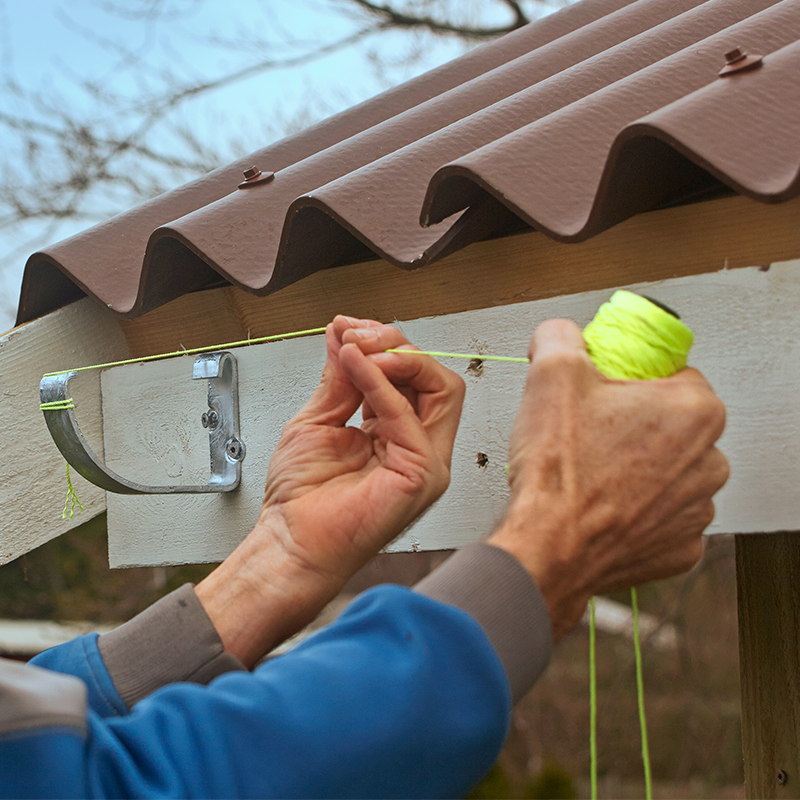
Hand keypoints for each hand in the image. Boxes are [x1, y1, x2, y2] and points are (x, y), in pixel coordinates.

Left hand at [197, 316, 464, 664]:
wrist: (291, 542)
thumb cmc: (303, 498)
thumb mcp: (320, 418)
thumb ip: (338, 377)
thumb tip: (344, 336)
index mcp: (398, 433)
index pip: (413, 376)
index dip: (384, 345)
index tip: (346, 330)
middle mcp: (418, 445)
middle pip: (435, 377)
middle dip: (397, 345)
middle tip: (357, 336)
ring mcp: (426, 461)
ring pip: (443, 389)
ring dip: (399, 358)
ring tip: (359, 349)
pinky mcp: (421, 474)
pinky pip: (410, 416)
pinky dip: (381, 383)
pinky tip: (355, 364)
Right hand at [488, 319, 728, 641]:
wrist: (547, 547)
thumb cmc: (558, 470)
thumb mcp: (550, 374)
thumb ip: (560, 337)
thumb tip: (560, 334)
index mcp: (694, 411)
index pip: (673, 374)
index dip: (632, 380)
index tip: (605, 392)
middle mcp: (710, 461)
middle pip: (673, 424)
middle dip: (636, 424)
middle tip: (591, 432)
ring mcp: (697, 509)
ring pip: (669, 471)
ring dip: (638, 468)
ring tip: (592, 472)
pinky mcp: (680, 547)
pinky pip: (661, 516)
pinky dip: (636, 510)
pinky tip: (603, 505)